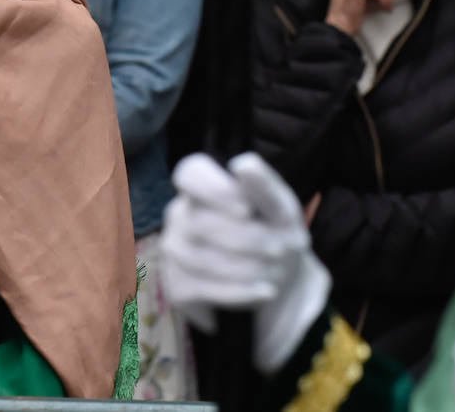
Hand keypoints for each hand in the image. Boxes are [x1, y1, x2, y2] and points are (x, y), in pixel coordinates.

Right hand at [161, 152, 331, 372]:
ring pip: (197, 257)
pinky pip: (200, 288)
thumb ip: (264, 186)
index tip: (248, 210)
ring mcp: (174, 250)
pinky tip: (265, 291)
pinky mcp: (177, 286)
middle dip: (245, 238)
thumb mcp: (281, 210)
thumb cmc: (276, 233)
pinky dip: (238, 291)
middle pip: (199, 221)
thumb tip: (242, 163)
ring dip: (243, 267)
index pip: (189, 173)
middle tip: (280, 250)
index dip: (215, 190)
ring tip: (274, 273)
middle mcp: (180, 214)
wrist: (279, 283)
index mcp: (204, 188)